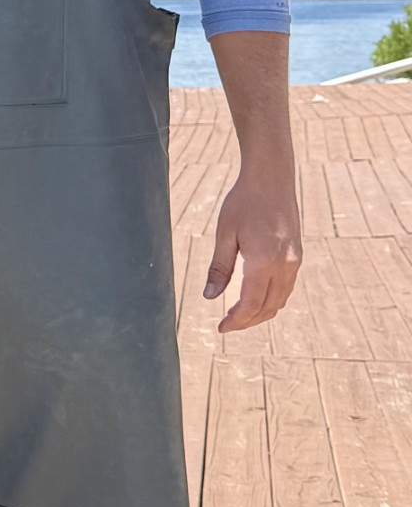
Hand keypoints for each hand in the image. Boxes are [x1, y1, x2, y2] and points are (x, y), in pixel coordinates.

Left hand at [204, 162, 302, 331]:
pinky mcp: (297, 255)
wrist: (272, 178)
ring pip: (280, 300)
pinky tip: (256, 298)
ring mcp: (295, 261)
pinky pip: (286, 287)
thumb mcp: (225, 234)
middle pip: (268, 308)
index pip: (250, 304)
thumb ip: (219, 268)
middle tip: (227, 326)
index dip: (236, 321)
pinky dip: (272, 299)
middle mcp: (285, 265)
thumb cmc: (243, 202)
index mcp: (264, 262)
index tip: (221, 328)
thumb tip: (210, 297)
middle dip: (247, 321)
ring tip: (239, 317)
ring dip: (261, 313)